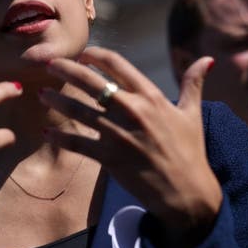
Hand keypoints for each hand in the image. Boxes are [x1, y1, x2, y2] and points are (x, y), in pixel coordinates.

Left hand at [39, 47, 221, 247]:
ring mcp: (120, 134)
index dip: (95, 55)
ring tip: (41, 94)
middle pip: (92, 82)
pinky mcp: (110, 158)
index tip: (82, 54)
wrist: (186, 193)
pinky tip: (45, 131)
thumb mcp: (193, 114)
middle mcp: (134, 111)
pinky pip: (78, 144)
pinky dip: (59, 138)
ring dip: (57, 100)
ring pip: (80, 111)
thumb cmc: (190, 151)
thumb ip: (193, 84)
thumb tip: (207, 59)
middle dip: (67, 70)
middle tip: (49, 64)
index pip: (117, 64)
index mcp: (152, 96)